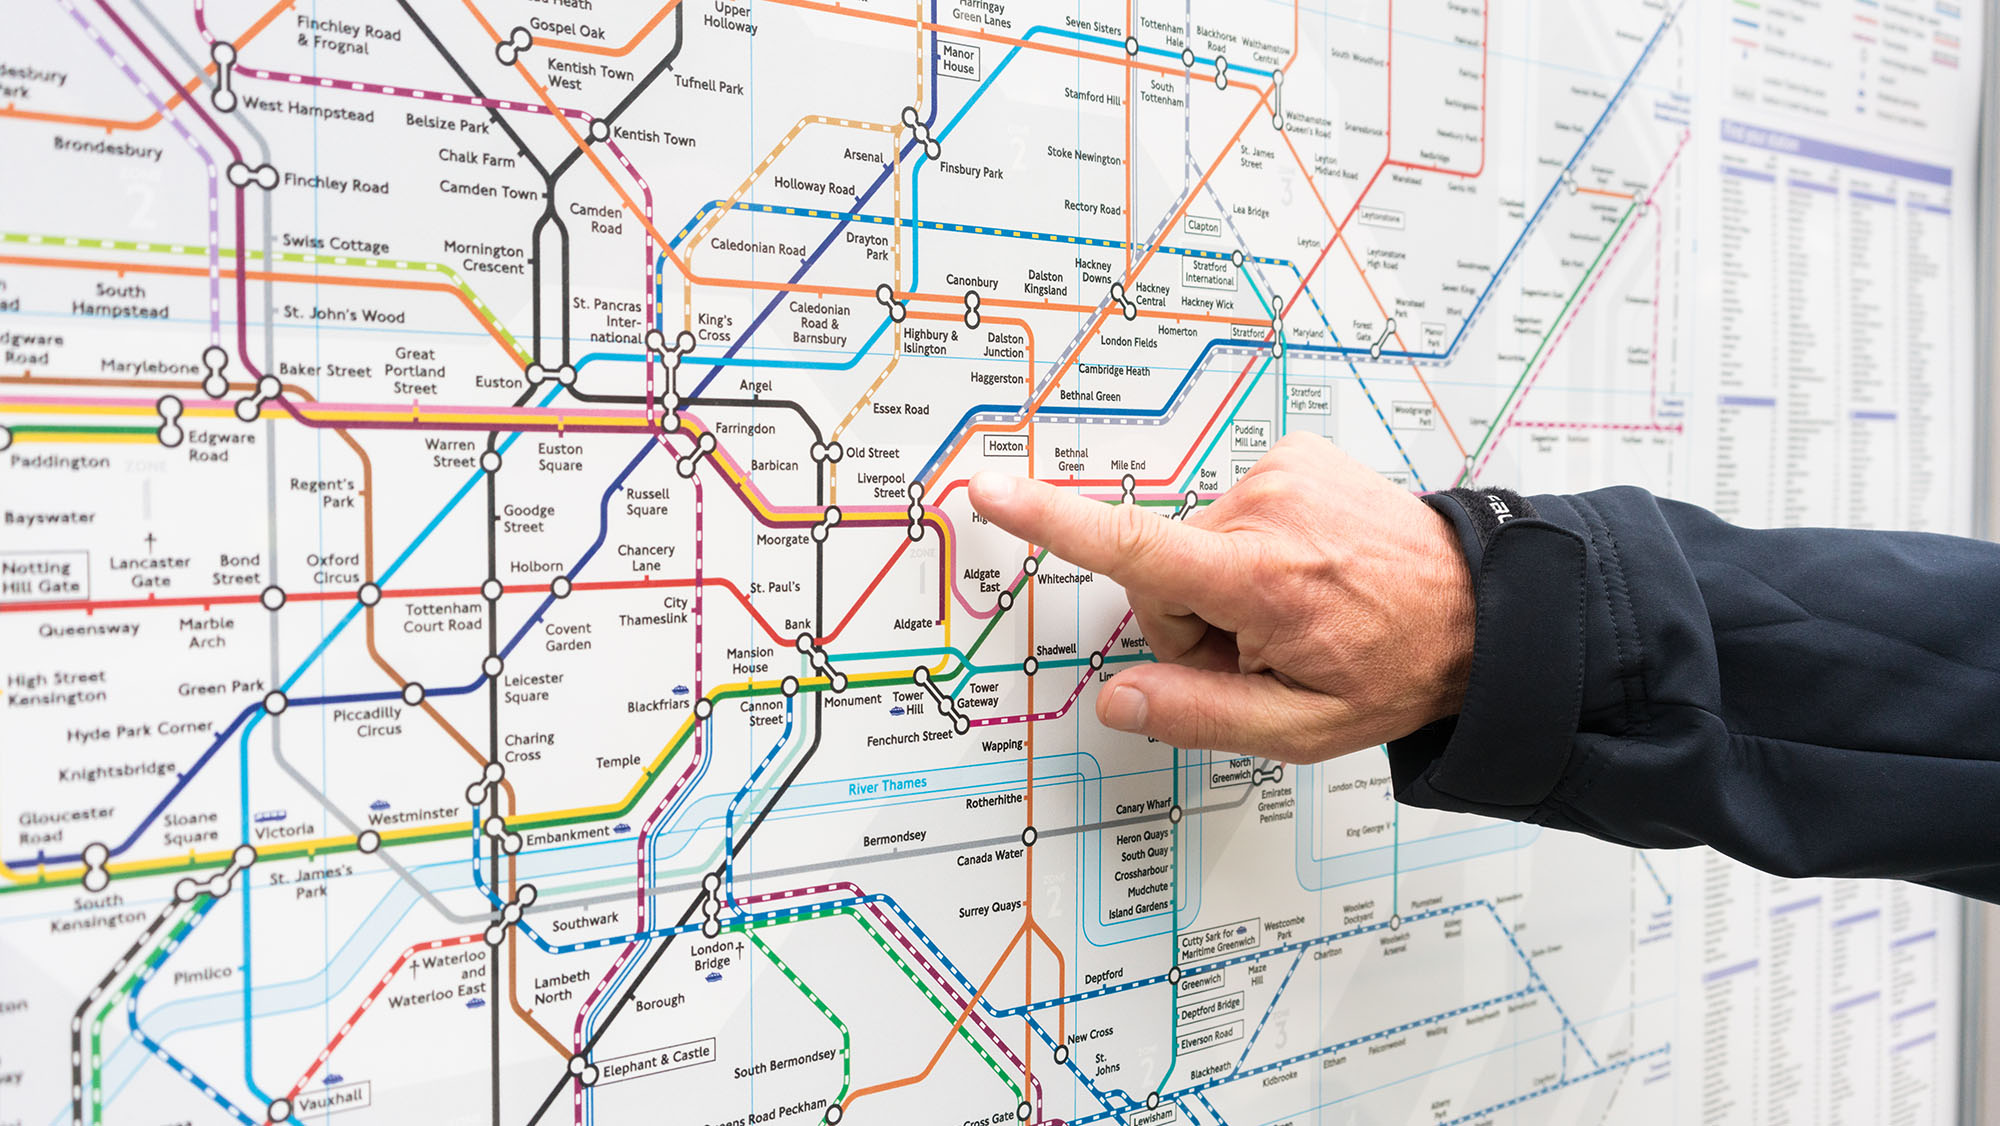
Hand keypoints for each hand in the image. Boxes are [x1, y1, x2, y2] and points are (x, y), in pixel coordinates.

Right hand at [968, 433, 1474, 762]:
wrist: (1482, 608)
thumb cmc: (1396, 668)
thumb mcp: (1303, 728)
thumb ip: (1200, 715)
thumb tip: (1117, 699)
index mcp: (1262, 580)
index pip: (1134, 550)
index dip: (1052, 521)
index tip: (991, 490)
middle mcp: (1266, 511)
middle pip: (1164, 575)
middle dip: (1194, 621)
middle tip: (1266, 649)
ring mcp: (1282, 474)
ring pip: (1196, 546)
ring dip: (1228, 586)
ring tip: (1298, 610)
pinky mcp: (1293, 455)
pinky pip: (1232, 513)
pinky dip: (1254, 548)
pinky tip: (1308, 571)